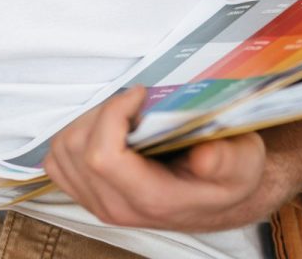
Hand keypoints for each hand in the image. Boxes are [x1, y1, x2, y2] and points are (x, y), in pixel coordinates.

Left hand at [42, 88, 301, 232]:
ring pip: (62, 153)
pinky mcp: (88, 195)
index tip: (141, 95)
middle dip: (101, 112)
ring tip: (122, 114)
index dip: (112, 114)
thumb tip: (203, 157)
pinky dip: (74, 136)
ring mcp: (99, 203)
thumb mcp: (243, 163)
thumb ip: (226, 159)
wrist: (222, 197)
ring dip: (86, 121)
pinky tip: (106, 128)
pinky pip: (58, 162)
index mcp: (151, 199)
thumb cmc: (231, 175)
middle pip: (76, 149)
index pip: (102, 157)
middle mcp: (117, 207)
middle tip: (134, 102)